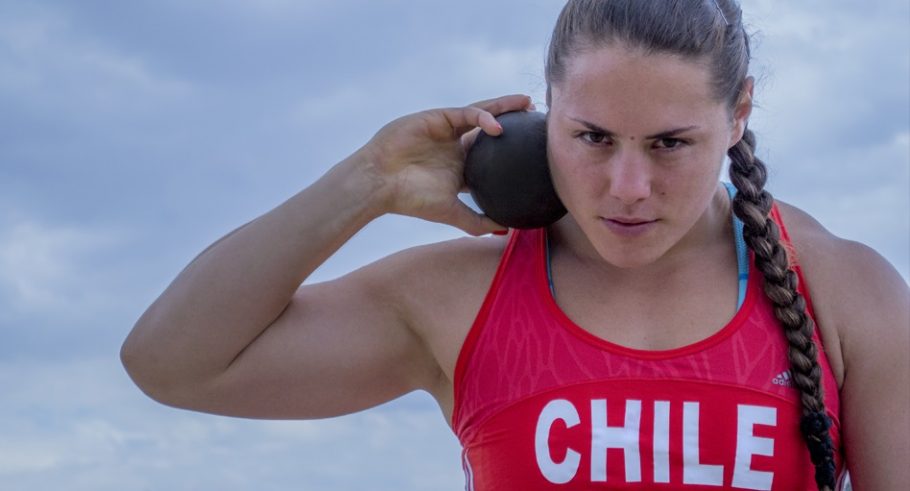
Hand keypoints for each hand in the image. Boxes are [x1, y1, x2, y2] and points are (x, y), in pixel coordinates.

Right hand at [361, 94, 533, 235]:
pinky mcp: (438, 117)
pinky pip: (466, 113)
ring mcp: (446, 129)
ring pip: (481, 114)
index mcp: (460, 166)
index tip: (535, 150)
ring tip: (526, 104)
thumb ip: (476, 220)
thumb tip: (506, 229)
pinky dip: (483, 117)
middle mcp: (455, 145)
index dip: (512, 150)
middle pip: (491, 129)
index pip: (492, 155)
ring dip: (504, 107)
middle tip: (538, 118)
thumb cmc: (411, 199)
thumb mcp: (451, 212)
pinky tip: (498, 127)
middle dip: (514, 121)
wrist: (380, 183)